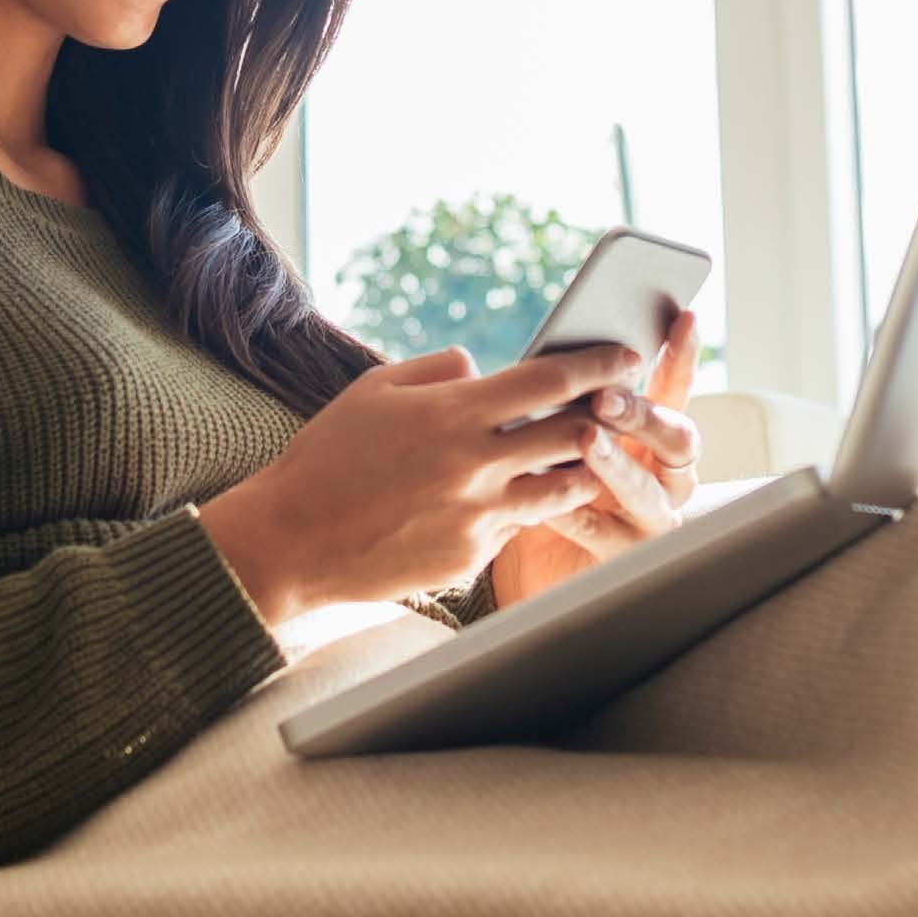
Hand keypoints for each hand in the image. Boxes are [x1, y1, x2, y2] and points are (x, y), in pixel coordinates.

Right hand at [198, 343, 644, 624]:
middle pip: (574, 434)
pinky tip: (507, 501)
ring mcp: (477, 519)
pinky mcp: (470, 560)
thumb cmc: (328, 457)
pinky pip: (514, 528)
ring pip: (562, 489)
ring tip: (581, 457)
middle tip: (619, 408)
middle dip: (605, 417)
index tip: (627, 356)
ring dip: (579, 470)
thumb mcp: (375, 390)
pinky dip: (518, 511)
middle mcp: (475, 466)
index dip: (599, 364)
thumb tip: (483, 369)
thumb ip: (438, 370)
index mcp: (453, 413)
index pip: (551, 379)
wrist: (290, 541)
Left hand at [490, 310, 704, 610]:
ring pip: (650, 490)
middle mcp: (666, 476)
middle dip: (644, 415)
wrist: (523, 565)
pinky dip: (578, 512)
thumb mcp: (550, 434)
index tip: (681, 317)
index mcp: (653, 436)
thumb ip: (558, 400)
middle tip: (606, 397)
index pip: (676, 389)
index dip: (681, 356)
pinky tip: (552, 501)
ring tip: (587, 441)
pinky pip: (604, 533)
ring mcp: (651, 520)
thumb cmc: (543, 483)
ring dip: (619, 464)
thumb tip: (546, 358)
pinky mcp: (625, 560)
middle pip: (678, 440)